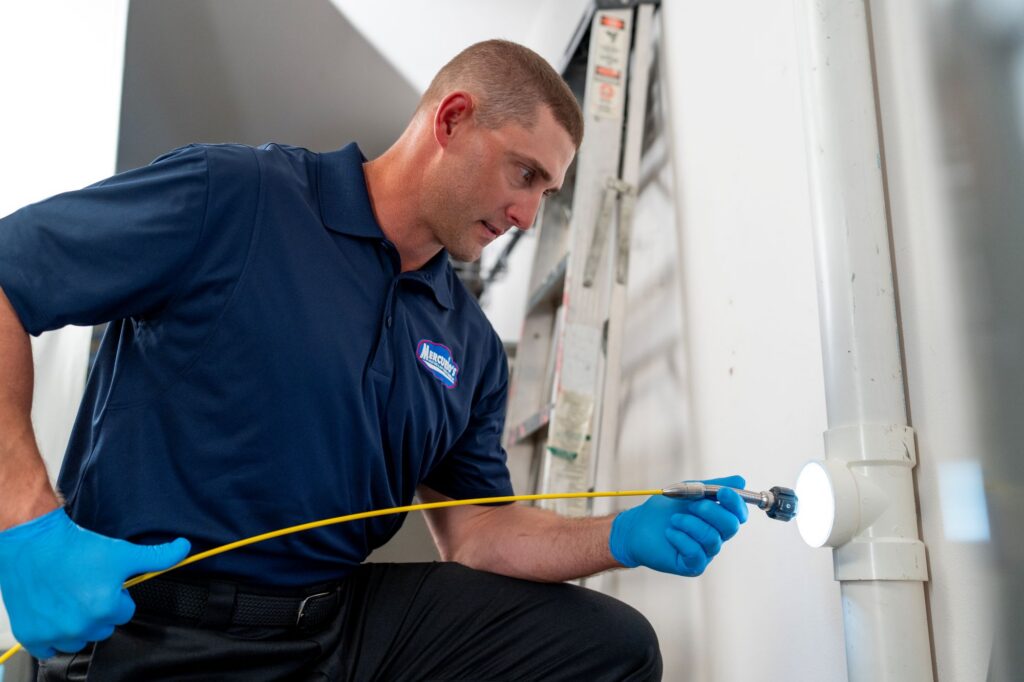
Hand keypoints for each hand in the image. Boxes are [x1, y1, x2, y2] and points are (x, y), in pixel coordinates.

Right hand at [0, 508, 189, 658]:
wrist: (34, 543)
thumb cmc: (77, 548)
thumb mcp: (123, 552)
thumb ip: (158, 556)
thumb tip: (185, 548)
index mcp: (105, 608)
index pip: (125, 612)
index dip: (117, 596)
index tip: (104, 583)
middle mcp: (80, 625)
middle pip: (103, 628)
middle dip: (99, 611)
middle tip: (86, 588)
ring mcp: (54, 633)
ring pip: (79, 640)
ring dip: (78, 624)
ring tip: (70, 598)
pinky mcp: (31, 636)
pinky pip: (49, 650)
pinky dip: (52, 636)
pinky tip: (53, 614)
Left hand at [609, 475, 747, 576]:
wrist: (638, 525)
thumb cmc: (665, 509)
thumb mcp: (688, 491)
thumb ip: (713, 486)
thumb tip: (741, 480)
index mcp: (718, 518)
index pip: (739, 513)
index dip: (735, 502)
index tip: (722, 492)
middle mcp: (716, 536)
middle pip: (731, 526)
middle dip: (712, 512)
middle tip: (693, 505)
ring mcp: (705, 552)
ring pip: (712, 539)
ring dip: (690, 524)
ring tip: (674, 520)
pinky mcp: (692, 565)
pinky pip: (696, 553)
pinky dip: (681, 539)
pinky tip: (669, 533)